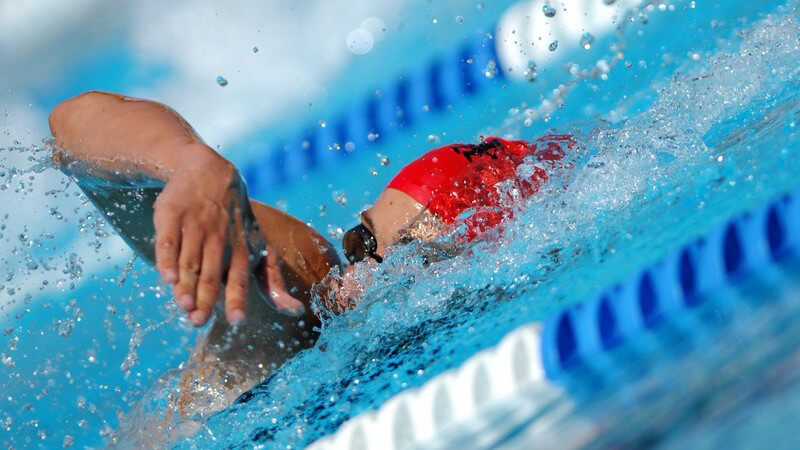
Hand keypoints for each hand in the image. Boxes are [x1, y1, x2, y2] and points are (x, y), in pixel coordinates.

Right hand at [152, 147, 301, 325]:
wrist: (208, 171)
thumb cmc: (236, 221)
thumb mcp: (259, 246)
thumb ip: (272, 280)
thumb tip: (295, 311)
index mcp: (240, 249)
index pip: (240, 278)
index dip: (238, 299)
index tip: (236, 319)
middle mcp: (219, 239)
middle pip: (213, 273)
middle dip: (206, 298)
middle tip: (198, 321)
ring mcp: (196, 226)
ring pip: (191, 261)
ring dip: (187, 284)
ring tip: (185, 306)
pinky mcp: (172, 215)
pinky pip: (169, 241)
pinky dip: (167, 259)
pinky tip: (167, 277)